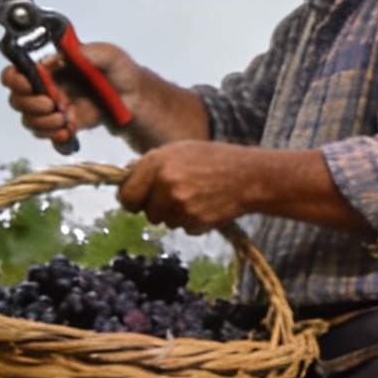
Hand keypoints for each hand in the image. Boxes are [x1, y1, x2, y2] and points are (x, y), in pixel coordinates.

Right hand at [3, 40, 145, 143]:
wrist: (133, 99)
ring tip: (66, 116)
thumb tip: (75, 53)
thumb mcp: (113, 57)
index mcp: (50, 67)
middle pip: (16, 99)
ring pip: (29, 120)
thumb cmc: (120, 73)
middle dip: (31, 105)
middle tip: (53, 103)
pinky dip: (54, 135)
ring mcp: (51, 107)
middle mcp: (45, 87)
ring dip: (44, 122)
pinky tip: (69, 129)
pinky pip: (45, 134)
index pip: (15, 72)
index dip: (14, 80)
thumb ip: (95, 52)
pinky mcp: (60, 124)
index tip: (28, 85)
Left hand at [114, 142, 254, 233]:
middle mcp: (165, 185)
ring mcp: (179, 206)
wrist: (251, 177)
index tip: (140, 198)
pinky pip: (181, 228)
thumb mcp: (180, 150)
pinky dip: (191, 220)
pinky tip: (206, 205)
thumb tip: (126, 176)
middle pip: (144, 211)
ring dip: (174, 213)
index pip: (125, 195)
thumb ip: (151, 164)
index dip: (132, 198)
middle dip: (155, 206)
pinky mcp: (192, 222)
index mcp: (157, 163)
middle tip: (174, 194)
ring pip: (163, 221)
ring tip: (196, 196)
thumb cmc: (216, 159)